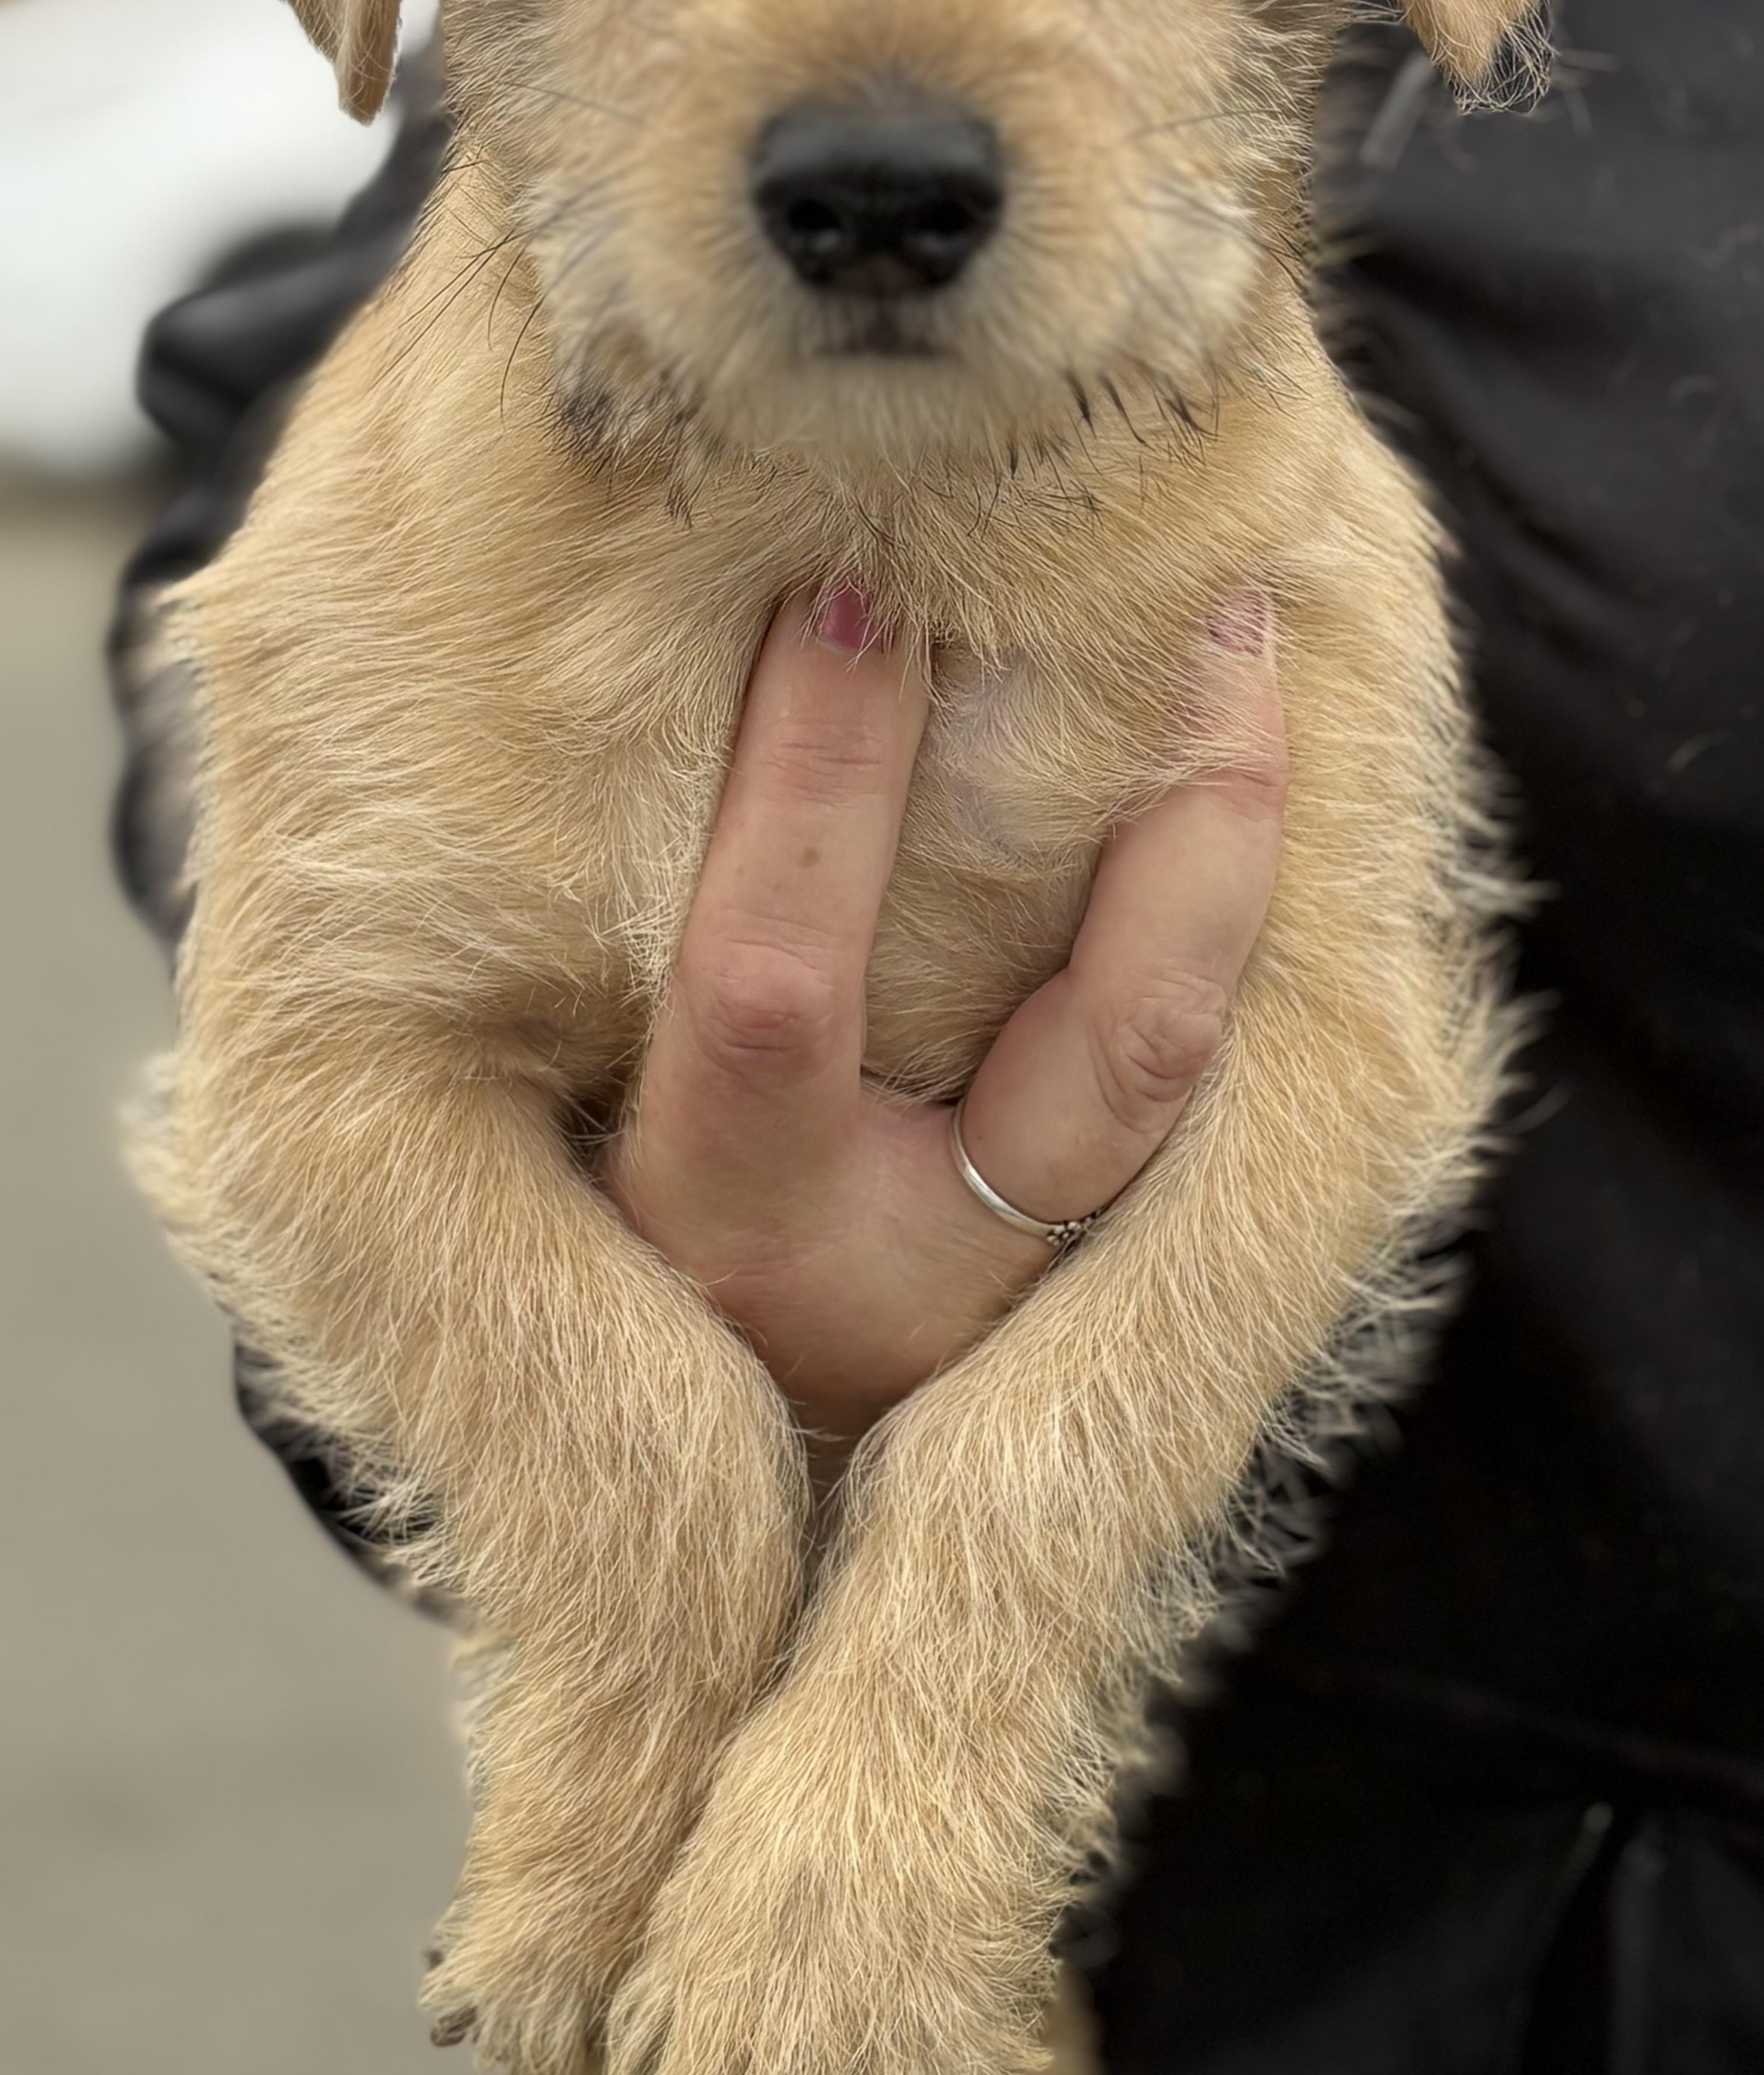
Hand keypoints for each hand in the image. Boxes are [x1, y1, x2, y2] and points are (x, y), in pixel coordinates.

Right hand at [603, 585, 1283, 1440]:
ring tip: (1242, 648)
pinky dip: (1222, 904)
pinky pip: (1211, 1070)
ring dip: (1232, 845)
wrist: (697, 1481)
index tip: (849, 594)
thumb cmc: (589, 1239)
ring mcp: (1040, 1284)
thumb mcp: (552, 1118)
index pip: (778, 983)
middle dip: (1169, 813)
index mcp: (727, 1222)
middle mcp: (914, 1268)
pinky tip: (1226, 759)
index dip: (815, 779)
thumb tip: (732, 647)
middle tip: (1197, 607)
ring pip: (1193, 1052)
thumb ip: (643, 931)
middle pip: (1110, 1031)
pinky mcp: (1109, 1269)